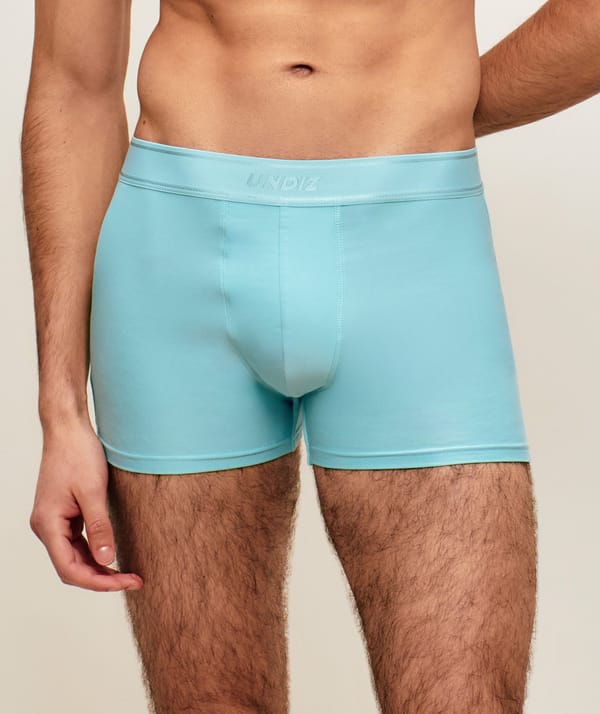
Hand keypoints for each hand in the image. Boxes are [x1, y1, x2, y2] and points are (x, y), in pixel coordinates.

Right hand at [29, 418, 143, 591]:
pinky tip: (112, 554)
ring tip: (127, 573)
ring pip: (74, 556)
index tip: (125, 582)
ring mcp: (54, 521)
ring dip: (99, 567)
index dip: (98, 582)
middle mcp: (46, 526)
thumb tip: (106, 559)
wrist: (69, 429)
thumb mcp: (93, 491)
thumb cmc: (78, 454)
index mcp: (48, 524)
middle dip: (101, 578)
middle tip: (133, 580)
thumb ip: (99, 527)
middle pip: (71, 567)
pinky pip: (77, 542)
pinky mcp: (63, 513)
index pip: (70, 568)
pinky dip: (94, 551)